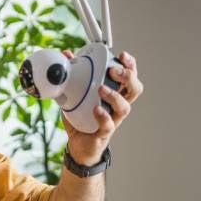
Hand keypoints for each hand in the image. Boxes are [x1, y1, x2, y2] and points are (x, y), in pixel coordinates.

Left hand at [64, 50, 143, 164]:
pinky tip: (96, 109)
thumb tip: (66, 55)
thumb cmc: (81, 118)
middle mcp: (118, 106)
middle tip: (113, 70)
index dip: (130, 65)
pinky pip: (108, 124)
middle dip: (128, 77)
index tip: (122, 55)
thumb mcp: (74, 94)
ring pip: (125, 107)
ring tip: (101, 89)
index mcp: (114, 94)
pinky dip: (103, 116)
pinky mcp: (104, 133)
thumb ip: (72, 76)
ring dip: (114, 95)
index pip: (129, 77)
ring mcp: (113, 120)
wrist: (78, 145)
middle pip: (134, 89)